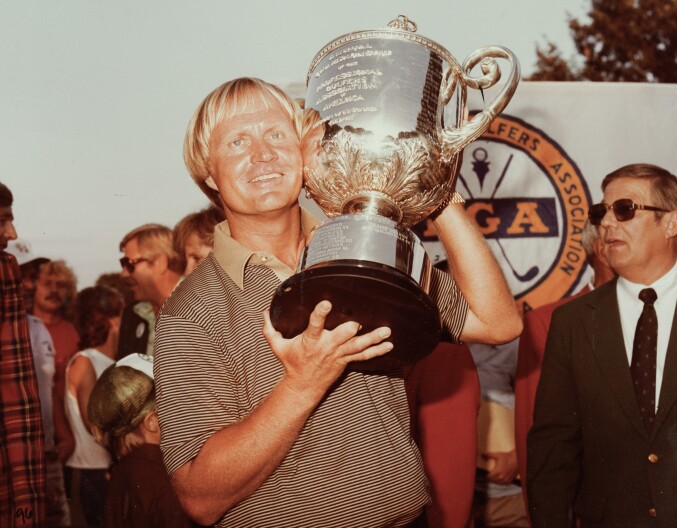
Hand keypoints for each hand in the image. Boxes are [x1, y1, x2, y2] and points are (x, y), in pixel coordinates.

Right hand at [263, 300, 392, 399]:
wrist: (303, 387)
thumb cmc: (291, 363)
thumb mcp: (277, 346)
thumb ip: (270, 329)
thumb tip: (264, 313)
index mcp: (311, 340)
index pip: (315, 324)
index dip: (320, 314)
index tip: (326, 303)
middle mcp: (327, 346)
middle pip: (341, 336)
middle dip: (349, 330)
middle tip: (357, 323)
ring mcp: (338, 354)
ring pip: (358, 345)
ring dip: (372, 339)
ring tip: (386, 331)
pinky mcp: (346, 360)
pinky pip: (364, 356)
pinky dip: (377, 350)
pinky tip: (388, 345)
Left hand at [483, 449, 518, 484]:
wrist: (516, 460)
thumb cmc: (507, 457)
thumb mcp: (497, 455)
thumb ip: (488, 455)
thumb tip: (482, 455)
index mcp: (497, 471)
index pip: (489, 478)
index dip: (486, 476)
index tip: (485, 474)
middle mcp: (501, 477)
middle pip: (492, 481)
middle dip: (490, 479)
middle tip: (488, 476)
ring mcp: (506, 479)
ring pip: (498, 483)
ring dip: (495, 481)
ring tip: (493, 478)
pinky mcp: (509, 480)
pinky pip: (503, 484)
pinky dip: (500, 482)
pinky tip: (499, 480)